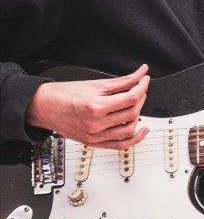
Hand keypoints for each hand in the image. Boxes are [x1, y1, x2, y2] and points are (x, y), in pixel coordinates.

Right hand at [25, 65, 150, 148]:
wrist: (44, 107)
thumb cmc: (64, 94)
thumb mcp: (95, 84)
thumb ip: (122, 81)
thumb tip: (140, 73)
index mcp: (96, 106)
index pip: (130, 98)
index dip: (142, 87)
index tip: (145, 80)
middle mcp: (96, 124)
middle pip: (131, 113)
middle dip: (140, 99)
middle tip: (139, 89)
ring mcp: (95, 136)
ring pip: (129, 129)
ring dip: (138, 116)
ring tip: (136, 105)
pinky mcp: (94, 143)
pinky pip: (120, 145)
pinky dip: (134, 138)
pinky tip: (141, 129)